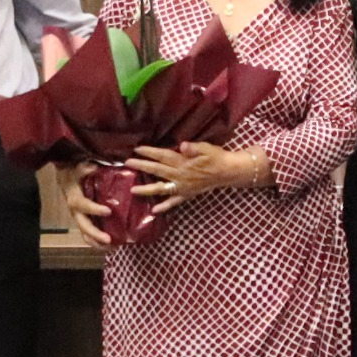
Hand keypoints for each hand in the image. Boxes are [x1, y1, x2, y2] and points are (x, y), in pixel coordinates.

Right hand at [58, 172, 118, 246]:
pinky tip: (109, 246)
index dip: (94, 209)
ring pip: (84, 232)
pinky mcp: (82, 219)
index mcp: (74, 197)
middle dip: (95, 233)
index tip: (108, 211)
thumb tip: (92, 166)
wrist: (64, 177)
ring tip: (111, 246)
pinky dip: (95, 241)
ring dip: (96, 241)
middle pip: (83, 225)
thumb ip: (83, 168)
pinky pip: (86, 233)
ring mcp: (78, 217)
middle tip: (108, 239)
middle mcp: (75, 210)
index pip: (83, 205)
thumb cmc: (72, 171)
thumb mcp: (75, 166)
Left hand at [131, 141, 269, 212]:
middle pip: (157, 170)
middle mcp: (180, 175)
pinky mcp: (187, 194)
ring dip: (147, 189)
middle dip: (142, 166)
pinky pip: (174, 201)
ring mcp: (182, 187)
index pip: (163, 156)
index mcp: (183, 162)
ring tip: (133, 191)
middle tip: (127, 164)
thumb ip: (194, 148)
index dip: (149, 152)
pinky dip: (165, 206)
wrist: (228, 172)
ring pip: (161, 188)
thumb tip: (182, 145)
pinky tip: (154, 211)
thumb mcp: (207, 148)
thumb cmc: (217, 157)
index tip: (136, 149)